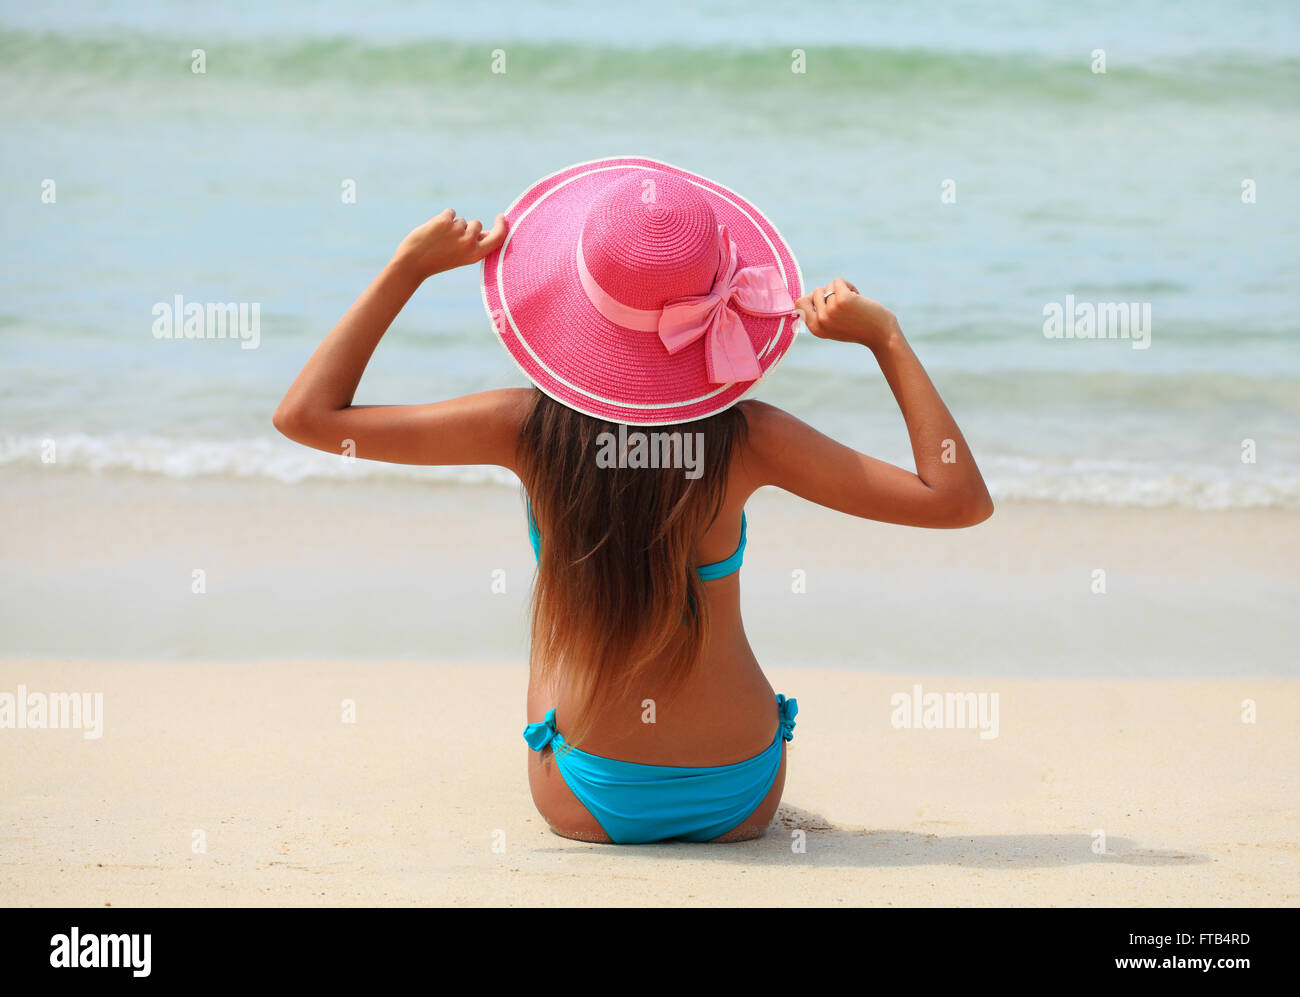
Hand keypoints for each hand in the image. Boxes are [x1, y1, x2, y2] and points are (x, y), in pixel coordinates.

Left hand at [391, 209, 507, 281]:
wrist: (413, 263)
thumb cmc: (438, 260)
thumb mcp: (462, 256)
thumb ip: (476, 244)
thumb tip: (488, 231)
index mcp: (476, 254)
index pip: (497, 237)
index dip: (502, 226)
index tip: (501, 217)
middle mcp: (469, 242)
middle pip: (476, 224)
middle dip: (467, 227)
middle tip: (451, 240)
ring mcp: (457, 231)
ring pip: (461, 220)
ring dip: (452, 225)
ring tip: (439, 239)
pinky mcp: (445, 221)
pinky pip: (450, 212)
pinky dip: (443, 218)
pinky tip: (434, 230)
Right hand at [796, 278, 900, 350]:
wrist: (881, 335)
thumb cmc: (859, 328)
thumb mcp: (833, 327)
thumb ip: (819, 315)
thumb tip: (807, 296)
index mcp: (815, 329)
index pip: (799, 303)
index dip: (811, 298)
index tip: (827, 302)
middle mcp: (820, 320)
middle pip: (816, 292)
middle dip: (830, 293)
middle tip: (844, 305)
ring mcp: (831, 310)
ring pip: (829, 286)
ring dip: (842, 290)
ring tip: (854, 304)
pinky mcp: (843, 299)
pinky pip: (838, 281)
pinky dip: (849, 285)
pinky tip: (858, 297)